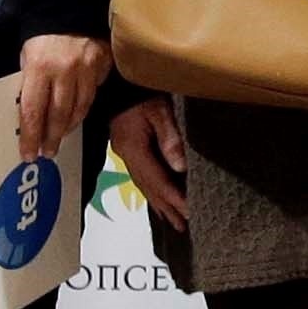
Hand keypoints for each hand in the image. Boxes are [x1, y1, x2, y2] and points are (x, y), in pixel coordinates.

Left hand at [16, 33, 107, 159]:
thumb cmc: (43, 32)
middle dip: (51, 137)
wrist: (72, 4)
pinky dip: (84, 105)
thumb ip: (30, 82)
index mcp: (39, 67)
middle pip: (58, 115)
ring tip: (61, 135)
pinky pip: (93, 92)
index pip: (32, 111)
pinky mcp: (103, 65)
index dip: (31, 136)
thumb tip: (31, 112)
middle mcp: (64, 71)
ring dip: (69, 126)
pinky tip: (77, 112)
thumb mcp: (27, 55)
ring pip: (80, 109)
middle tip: (47, 152)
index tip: (28, 153)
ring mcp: (87, 69)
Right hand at [106, 93, 191, 222]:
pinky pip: (142, 178)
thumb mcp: (158, 111)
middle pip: (150, 189)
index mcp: (134, 149)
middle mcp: (128, 157)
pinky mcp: (128, 150)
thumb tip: (180, 167)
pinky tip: (160, 201)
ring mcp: (126, 155)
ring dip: (161, 205)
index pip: (157, 181)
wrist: (118, 82)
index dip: (174, 199)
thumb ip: (169, 138)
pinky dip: (154, 193)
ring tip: (175, 221)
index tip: (190, 212)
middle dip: (168, 208)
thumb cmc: (140, 93)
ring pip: (145, 186)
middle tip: (184, 226)